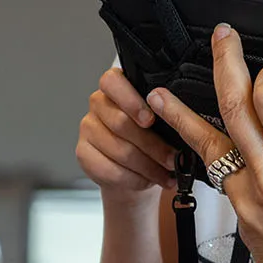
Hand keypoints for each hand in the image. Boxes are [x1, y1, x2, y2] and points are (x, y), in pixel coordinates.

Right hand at [77, 68, 177, 196]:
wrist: (135, 168)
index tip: (150, 119)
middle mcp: (99, 104)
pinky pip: (110, 169)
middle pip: (121, 123)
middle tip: (172, 157)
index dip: (131, 101)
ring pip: (119, 150)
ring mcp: (88, 128)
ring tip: (167, 172)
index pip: (112, 82)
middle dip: (152, 144)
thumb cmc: (153, 137)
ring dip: (148, 165)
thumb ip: (166, 112)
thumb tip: (178, 112)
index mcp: (117, 87)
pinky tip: (149, 180)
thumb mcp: (163, 121)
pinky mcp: (83, 153)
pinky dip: (135, 178)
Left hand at [147, 24, 262, 262]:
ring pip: (212, 146)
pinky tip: (202, 148)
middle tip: (220, 41)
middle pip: (236, 109)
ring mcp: (249, 203)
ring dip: (184, 116)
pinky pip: (223, 179)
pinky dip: (212, 157)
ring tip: (159, 95)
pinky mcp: (241, 223)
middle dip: (225, 66)